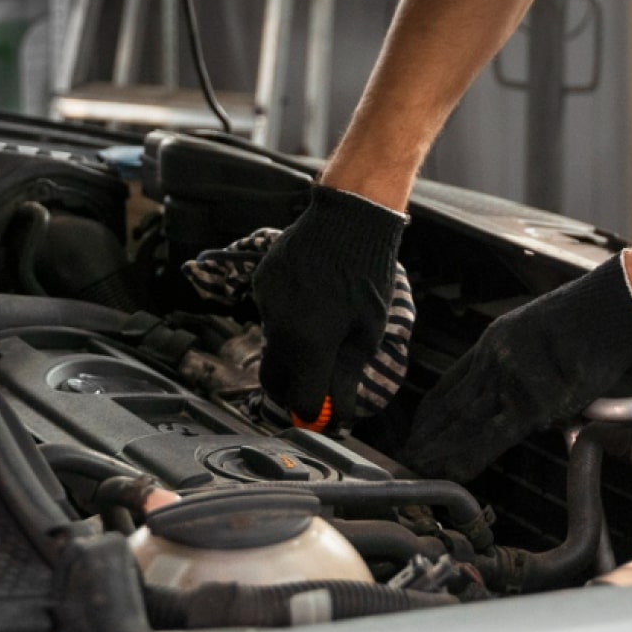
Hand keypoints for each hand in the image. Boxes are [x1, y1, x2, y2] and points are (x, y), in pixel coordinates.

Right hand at [251, 185, 405, 430]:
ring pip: (274, 344)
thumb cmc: (368, 273)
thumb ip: (346, 375)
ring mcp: (267, 303)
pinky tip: (314, 296)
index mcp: (309, 343)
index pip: (300, 400)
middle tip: (316, 386)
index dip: (313, 413)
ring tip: (325, 322)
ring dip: (294, 348)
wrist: (350, 217)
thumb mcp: (368, 330)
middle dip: (292, 390)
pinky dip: (289, 316)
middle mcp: (280, 327)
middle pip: (274, 379)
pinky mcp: (263, 282)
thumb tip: (336, 412)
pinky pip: (272, 313)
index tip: (324, 414)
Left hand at [401, 255, 631, 480]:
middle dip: (428, 433)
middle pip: (452, 403)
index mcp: (495, 341)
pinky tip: (453, 469)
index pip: (452, 381)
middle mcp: (495, 358)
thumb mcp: (537, 330)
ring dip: (440, 448)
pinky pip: (494, 435)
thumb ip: (520, 363)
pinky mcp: (533, 399)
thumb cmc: (587, 317)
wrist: (611, 308)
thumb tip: (517, 396)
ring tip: (420, 467)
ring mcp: (511, 377)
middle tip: (407, 455)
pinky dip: (471, 455)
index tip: (417, 427)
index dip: (432, 408)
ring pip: (465, 420)